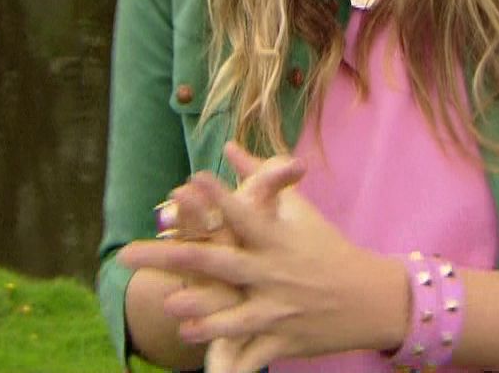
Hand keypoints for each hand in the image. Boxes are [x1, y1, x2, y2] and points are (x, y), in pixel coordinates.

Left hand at [121, 143, 407, 372]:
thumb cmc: (329, 248)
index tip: (188, 181)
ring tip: (169, 304)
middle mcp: (274, 273)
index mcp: (276, 239)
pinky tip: (199, 349)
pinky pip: (251, 351)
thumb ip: (262, 178)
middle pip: (216, 264)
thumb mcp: (299, 211)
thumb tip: (229, 147)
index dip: (217, 198)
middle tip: (127, 254)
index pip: (243, 214)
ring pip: (232, 314)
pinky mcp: (284, 339)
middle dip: (170, 257)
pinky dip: (228, 357)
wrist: (372, 299)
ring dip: (200, 311)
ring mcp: (278, 309)